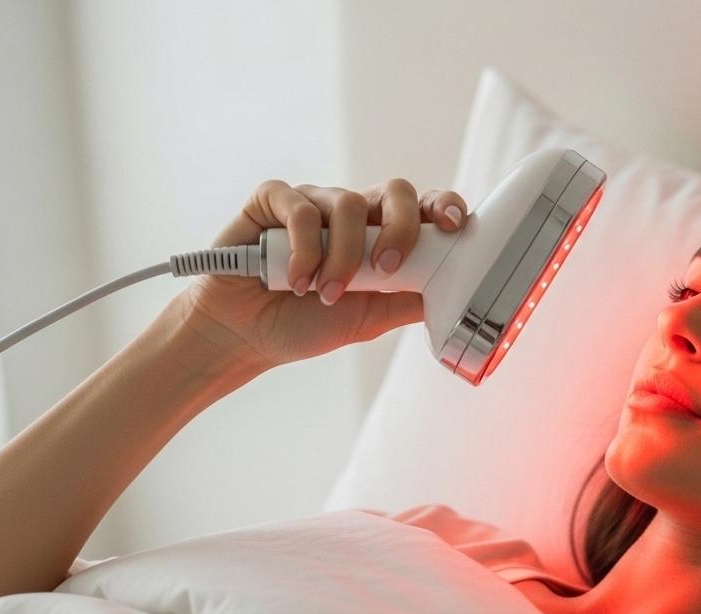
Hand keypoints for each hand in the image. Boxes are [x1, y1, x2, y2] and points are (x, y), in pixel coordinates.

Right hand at [170, 178, 468, 370]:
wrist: (245, 336)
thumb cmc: (305, 324)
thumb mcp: (369, 320)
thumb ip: (406, 301)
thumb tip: (454, 292)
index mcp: (382, 235)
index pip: (422, 206)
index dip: (443, 206)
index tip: (455, 225)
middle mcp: (352, 213)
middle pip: (395, 190)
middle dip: (400, 228)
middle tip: (386, 269)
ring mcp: (313, 203)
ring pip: (348, 204)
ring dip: (342, 257)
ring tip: (324, 294)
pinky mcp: (272, 201)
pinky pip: (299, 208)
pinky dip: (303, 249)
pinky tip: (294, 281)